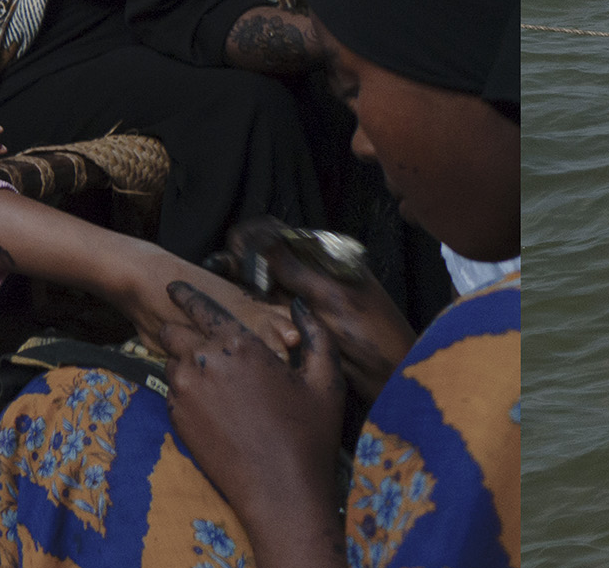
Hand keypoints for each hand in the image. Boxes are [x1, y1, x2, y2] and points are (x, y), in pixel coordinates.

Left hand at [159, 280, 349, 567]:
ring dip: (182, 359)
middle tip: (187, 330)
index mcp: (240, 344)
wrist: (280, 492)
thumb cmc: (309, 435)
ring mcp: (185, 392)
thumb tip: (299, 307)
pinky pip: (171, 392)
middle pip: (174, 332)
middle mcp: (204, 362)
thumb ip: (315, 334)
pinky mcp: (177, 420)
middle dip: (178, 327)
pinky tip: (206, 401)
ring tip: (203, 370)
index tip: (172, 287)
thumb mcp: (326, 380)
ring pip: (170, 362)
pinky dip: (183, 388)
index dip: (184, 294)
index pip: (200, 306)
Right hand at [226, 219, 416, 401]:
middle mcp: (312, 273)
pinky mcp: (298, 325)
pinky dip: (253, 308)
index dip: (254, 237)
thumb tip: (259, 237)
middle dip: (243, 260)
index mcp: (325, 256)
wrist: (389, 375)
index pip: (281, 234)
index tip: (234, 249)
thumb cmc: (372, 332)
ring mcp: (304, 299)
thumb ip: (295, 269)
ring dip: (245, 284)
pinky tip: (241, 309)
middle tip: (219, 269)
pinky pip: (269, 310)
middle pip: (267, 257)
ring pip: (264, 284)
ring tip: (223, 288)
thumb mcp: (332, 296)